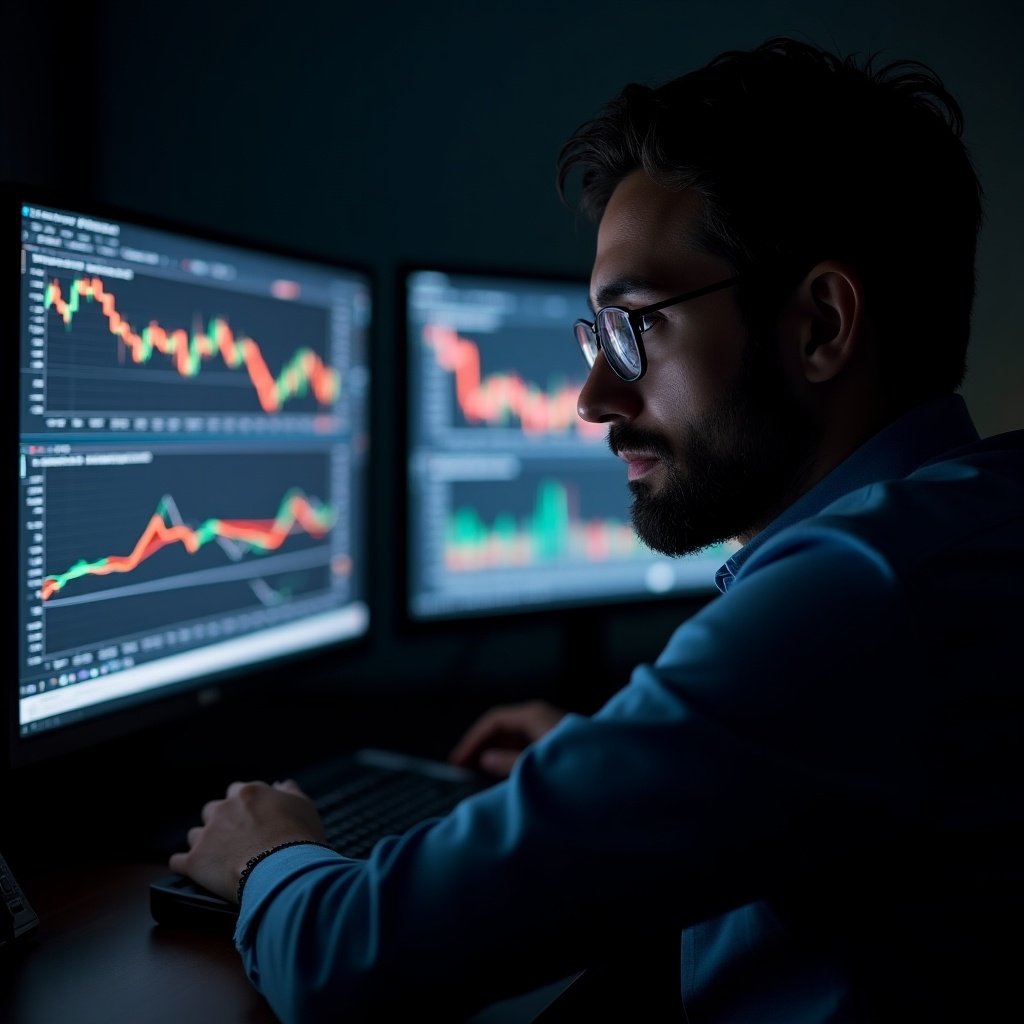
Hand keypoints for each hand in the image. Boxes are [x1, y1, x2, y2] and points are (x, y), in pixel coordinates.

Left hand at [168, 779, 328, 902]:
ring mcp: (207, 834)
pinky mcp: (195, 861)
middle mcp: (224, 808)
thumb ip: (290, 792)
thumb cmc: (299, 839)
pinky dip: (185, 866)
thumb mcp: (304, 807)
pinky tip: (195, 873)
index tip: (251, 818)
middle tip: (235, 840)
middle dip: (220, 822)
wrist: (284, 870)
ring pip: (195, 834)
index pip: (237, 791)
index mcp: (249, 793)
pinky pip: (178, 861)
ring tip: (218, 860)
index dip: (244, 806)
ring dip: (203, 844)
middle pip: (212, 810)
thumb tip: (282, 784)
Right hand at [449, 699, 565, 777]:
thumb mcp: (533, 767)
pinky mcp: (558, 744)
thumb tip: (485, 760)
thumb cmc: (575, 768)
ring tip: (479, 777)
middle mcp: (541, 717)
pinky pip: (527, 747)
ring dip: (496, 755)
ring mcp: (551, 729)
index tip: (457, 761)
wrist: (615, 775)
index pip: (494, 721)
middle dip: (482, 748)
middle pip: (503, 728)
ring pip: (514, 738)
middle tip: (463, 771)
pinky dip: (511, 759)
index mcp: (533, 715)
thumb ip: (506, 763)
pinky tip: (505, 778)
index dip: (473, 740)